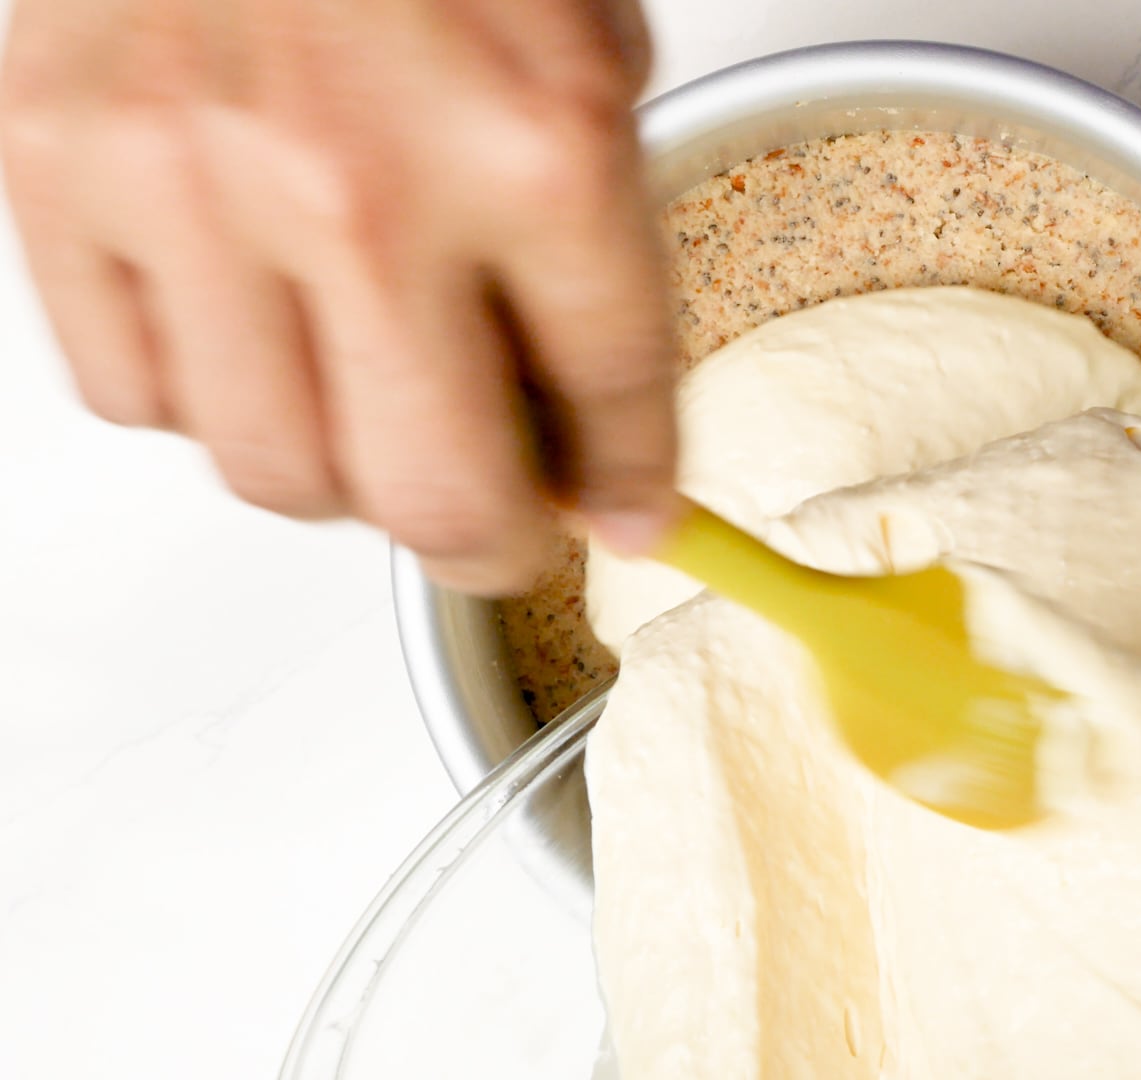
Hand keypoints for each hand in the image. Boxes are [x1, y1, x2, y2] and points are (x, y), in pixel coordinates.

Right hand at [1, 0, 675, 592]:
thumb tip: (587, 425)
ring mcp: (194, 188)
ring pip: (275, 473)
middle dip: (492, 542)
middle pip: (436, 497)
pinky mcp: (55, 175)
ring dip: (340, 473)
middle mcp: (366, 186)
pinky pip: (138, 394)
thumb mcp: (577, 36)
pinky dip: (206, 393)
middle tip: (503, 524)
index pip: (613, 396)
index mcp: (536, 141)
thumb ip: (595, 226)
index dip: (632, 483)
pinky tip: (249, 322)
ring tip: (368, 405)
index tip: (627, 513)